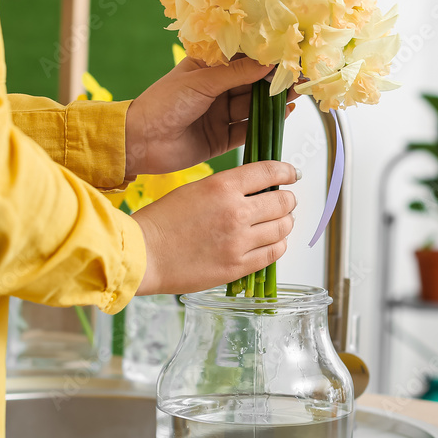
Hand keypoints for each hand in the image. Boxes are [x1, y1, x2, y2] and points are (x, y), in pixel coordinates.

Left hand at [125, 57, 297, 175]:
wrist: (140, 142)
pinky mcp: (222, 139)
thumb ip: (235, 74)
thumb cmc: (162, 104)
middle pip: (251, 84)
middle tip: (298, 76)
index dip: (264, 57)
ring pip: (253, 106)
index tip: (288, 54)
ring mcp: (220, 115)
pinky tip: (283, 114)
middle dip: (274, 80)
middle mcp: (215, 90)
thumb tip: (267, 61)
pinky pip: (249, 129)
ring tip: (295, 93)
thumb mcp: (201, 82)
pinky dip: (265, 123)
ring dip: (273, 101)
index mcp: (206, 68)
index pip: (241, 59)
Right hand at [131, 161, 297, 294]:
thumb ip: (228, 188)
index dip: (287, 171)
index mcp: (223, 186)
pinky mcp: (237, 266)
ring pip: (282, 228)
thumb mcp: (196, 189)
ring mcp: (239, 241)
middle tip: (286, 201)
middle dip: (288, 200)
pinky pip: (273, 253)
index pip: (269, 171)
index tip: (292, 173)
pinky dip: (279, 245)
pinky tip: (273, 242)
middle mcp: (236, 212)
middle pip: (283, 201)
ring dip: (285, 223)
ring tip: (281, 222)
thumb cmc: (162, 221)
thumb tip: (258, 190)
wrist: (144, 254)